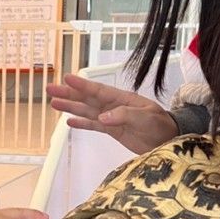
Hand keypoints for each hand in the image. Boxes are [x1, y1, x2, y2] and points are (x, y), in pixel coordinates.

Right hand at [47, 74, 178, 154]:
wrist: (169, 141)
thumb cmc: (161, 126)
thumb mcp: (146, 118)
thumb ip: (125, 115)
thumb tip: (103, 117)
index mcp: (123, 99)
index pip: (99, 90)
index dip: (82, 85)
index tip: (67, 78)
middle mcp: (114, 106)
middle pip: (87, 99)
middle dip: (69, 94)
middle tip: (50, 89)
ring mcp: (112, 118)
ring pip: (87, 111)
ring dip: (71, 107)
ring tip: (54, 103)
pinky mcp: (113, 131)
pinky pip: (94, 126)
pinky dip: (82, 124)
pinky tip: (69, 122)